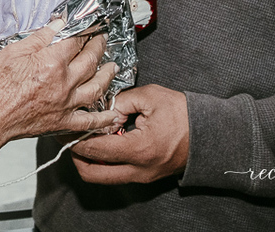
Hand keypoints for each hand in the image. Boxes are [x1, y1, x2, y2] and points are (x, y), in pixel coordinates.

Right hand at [0, 23, 121, 140]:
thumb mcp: (13, 51)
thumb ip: (39, 38)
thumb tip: (58, 26)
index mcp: (52, 62)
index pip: (76, 41)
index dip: (84, 30)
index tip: (88, 25)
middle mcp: (64, 83)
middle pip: (90, 60)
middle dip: (99, 46)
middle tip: (101, 38)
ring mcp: (66, 104)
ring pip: (97, 87)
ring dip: (108, 75)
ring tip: (113, 66)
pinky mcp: (63, 122)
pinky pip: (90, 121)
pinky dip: (104, 118)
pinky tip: (113, 113)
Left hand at [68, 84, 188, 183]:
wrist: (210, 135)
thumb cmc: (184, 115)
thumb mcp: (150, 97)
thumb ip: (121, 101)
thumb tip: (103, 108)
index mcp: (138, 150)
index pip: (94, 149)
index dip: (75, 138)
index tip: (65, 127)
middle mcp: (138, 170)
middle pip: (92, 174)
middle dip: (76, 156)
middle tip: (70, 137)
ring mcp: (141, 177)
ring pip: (103, 177)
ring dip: (90, 159)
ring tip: (87, 137)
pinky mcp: (144, 176)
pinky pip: (116, 174)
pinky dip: (104, 160)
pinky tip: (106, 141)